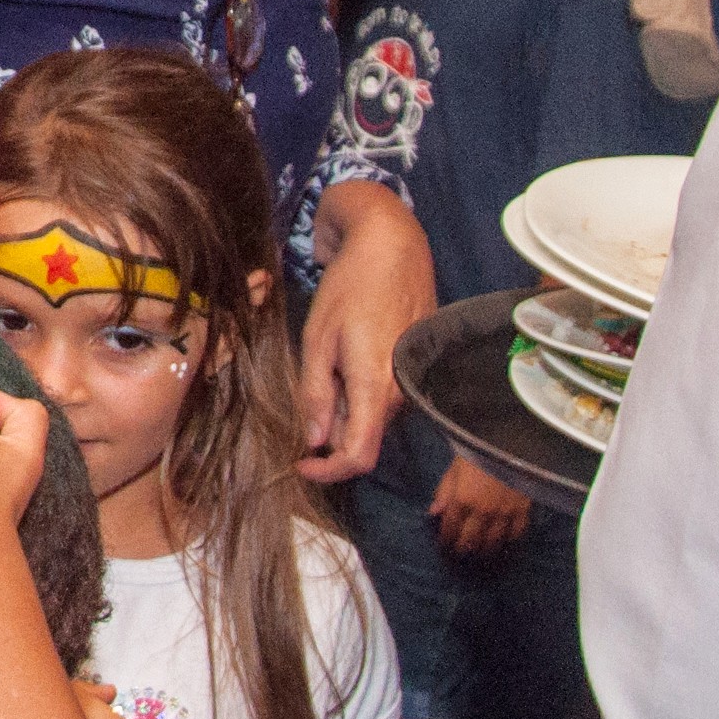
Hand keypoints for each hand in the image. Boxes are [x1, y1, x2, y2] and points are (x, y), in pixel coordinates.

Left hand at [296, 188, 434, 484]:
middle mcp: (402, 392)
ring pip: (373, 415)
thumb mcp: (317, 339)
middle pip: (364, 436)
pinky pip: (385, 394)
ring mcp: (412, 380)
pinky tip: (345, 358)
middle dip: (330, 433)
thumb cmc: (350, 287)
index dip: (328, 471)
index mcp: (376, 388)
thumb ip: (317, 393)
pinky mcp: (416, 367)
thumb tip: (314, 440)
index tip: (301, 464)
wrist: (393, 247)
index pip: (359, 456)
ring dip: (345, 408)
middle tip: (302, 401)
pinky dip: (360, 390)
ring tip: (325, 366)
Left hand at [429, 456, 531, 557]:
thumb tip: (433, 513)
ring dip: (485, 549)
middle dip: (463, 549)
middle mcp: (482, 511)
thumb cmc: (478, 448)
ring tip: (480, 552)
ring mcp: (504, 512)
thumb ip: (444, 490)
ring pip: (493, 541)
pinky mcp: (522, 509)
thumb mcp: (455, 466)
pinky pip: (516, 532)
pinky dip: (509, 539)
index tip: (444, 545)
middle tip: (460, 553)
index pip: (450, 527)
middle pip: (471, 540)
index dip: (446, 539)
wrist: (511, 440)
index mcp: (462, 499)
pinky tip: (504, 540)